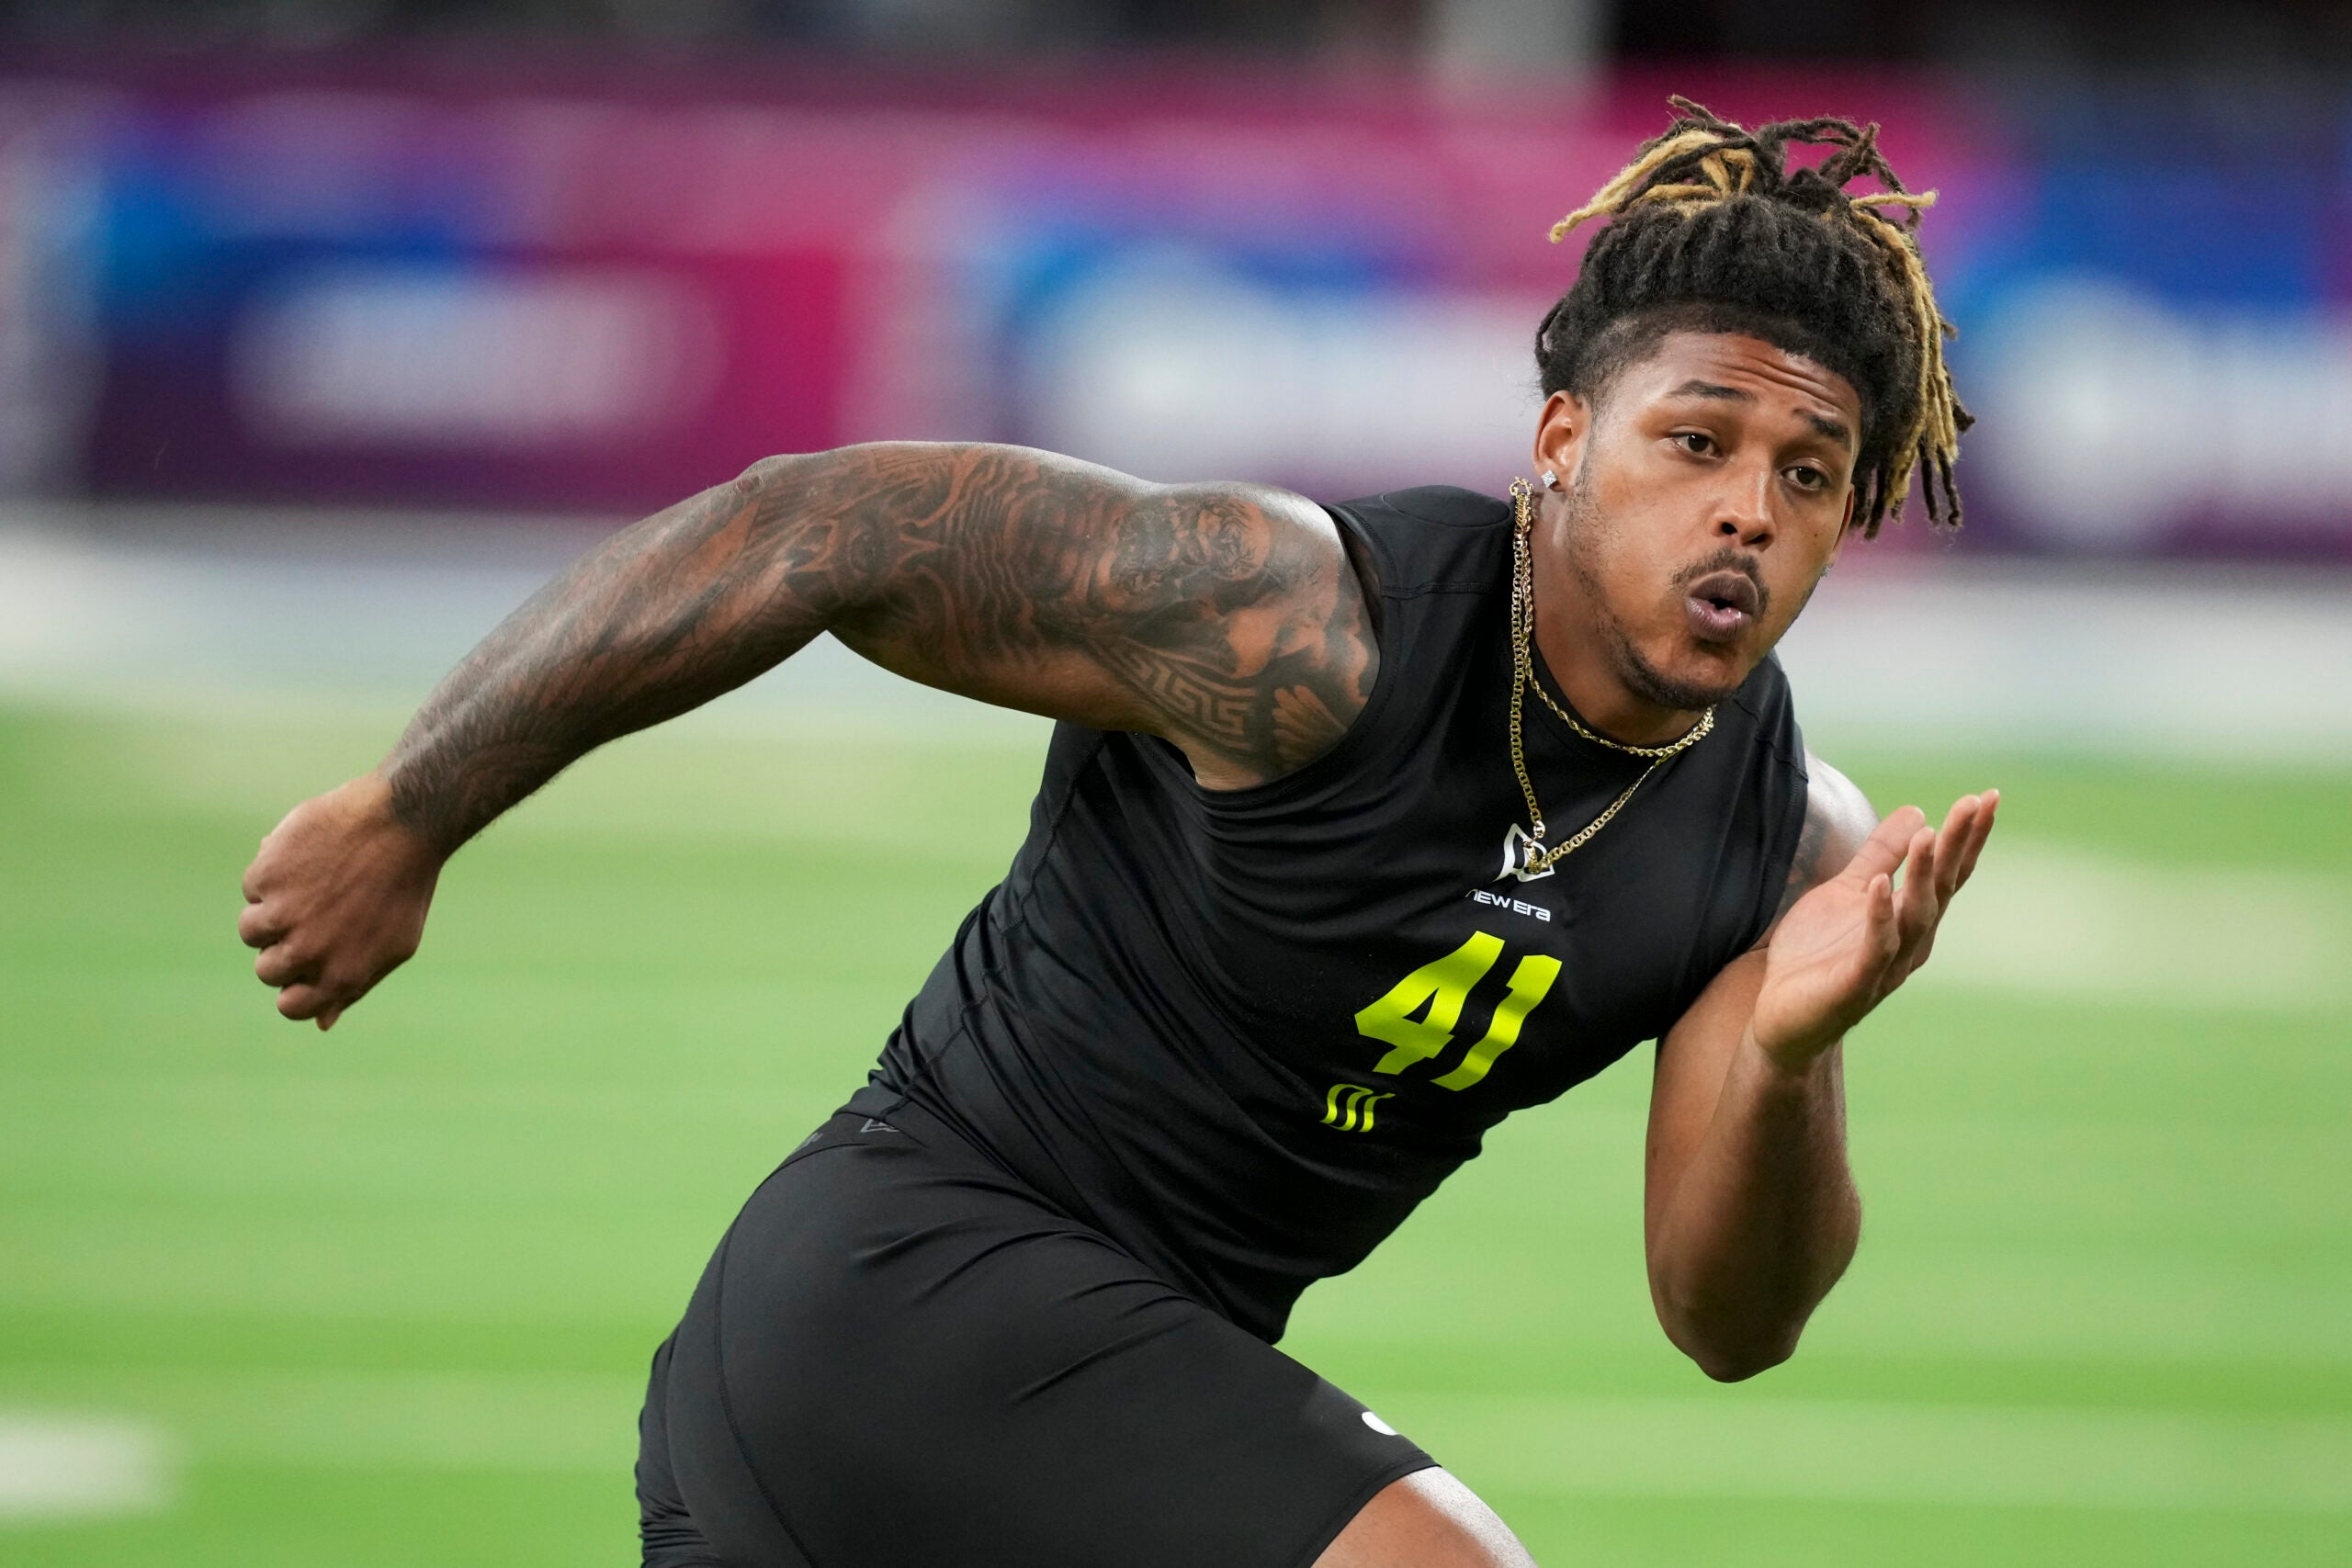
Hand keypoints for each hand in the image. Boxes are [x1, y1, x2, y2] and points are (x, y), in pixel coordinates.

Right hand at [238, 775, 442, 1029]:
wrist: (402, 824)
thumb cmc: (404, 886)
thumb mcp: (394, 946)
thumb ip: (353, 986)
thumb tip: (322, 1023)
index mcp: (341, 975)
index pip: (291, 1007)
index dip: (295, 985)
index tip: (306, 963)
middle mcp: (308, 951)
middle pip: (267, 970)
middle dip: (283, 948)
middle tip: (313, 915)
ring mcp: (283, 913)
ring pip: (250, 930)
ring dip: (270, 911)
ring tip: (309, 885)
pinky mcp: (266, 877)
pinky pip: (252, 887)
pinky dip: (272, 874)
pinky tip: (308, 857)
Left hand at [1749, 791, 1998, 1067]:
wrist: (1780, 1017)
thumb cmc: (1817, 955)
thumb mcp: (1847, 892)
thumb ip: (1881, 855)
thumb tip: (1919, 812)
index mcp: (1912, 919)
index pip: (1949, 874)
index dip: (1968, 837)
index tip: (1988, 796)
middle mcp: (1910, 942)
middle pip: (1943, 888)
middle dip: (1959, 845)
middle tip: (1977, 803)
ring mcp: (1887, 965)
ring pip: (1915, 916)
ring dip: (1924, 875)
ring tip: (1929, 835)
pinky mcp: (1855, 984)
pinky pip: (1874, 948)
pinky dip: (1879, 916)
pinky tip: (1881, 886)